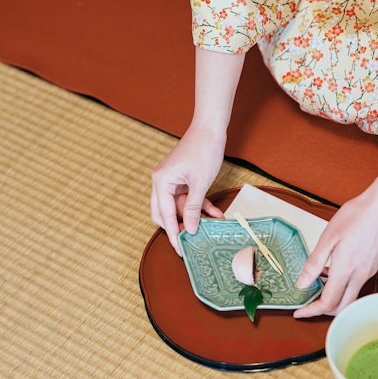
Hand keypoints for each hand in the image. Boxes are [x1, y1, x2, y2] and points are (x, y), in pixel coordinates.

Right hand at [151, 124, 225, 254]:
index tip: (180, 250)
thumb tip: (191, 229)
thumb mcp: (201, 183)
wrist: (211, 128)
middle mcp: (162, 182)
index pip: (165, 215)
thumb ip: (194, 208)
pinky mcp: (183, 179)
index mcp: (161, 182)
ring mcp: (172, 180)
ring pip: (181, 207)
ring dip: (196, 216)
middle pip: (166, 213)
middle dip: (181, 227)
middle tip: (193, 241)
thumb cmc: (204, 150)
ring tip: (213, 226)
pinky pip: (189, 198)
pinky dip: (201, 206)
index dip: (173, 234)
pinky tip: (216, 214)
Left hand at [293, 191, 377, 317]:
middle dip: (323, 310)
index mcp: (345, 270)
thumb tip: (302, 283)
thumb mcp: (329, 237)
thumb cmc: (357, 216)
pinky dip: (343, 285)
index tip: (300, 312)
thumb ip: (315, 263)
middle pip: (341, 307)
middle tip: (308, 303)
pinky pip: (356, 284)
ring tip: (318, 282)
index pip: (328, 303)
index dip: (311, 311)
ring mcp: (368, 272)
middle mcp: (359, 276)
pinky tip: (334, 269)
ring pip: (350, 297)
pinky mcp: (373, 266)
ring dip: (333, 297)